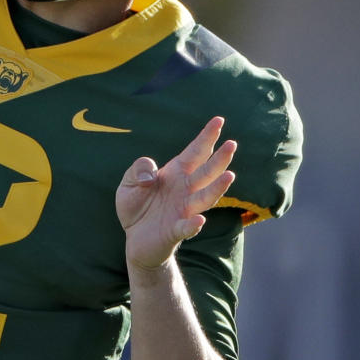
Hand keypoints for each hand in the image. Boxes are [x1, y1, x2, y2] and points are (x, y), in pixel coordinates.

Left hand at [116, 116, 236, 271]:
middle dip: (219, 159)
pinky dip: (193, 224)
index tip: (219, 120)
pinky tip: (199, 220)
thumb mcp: (128, 182)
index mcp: (176, 173)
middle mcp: (186, 190)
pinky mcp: (175, 231)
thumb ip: (138, 169)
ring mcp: (183, 210)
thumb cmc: (136, 206)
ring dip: (217, 188)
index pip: (195, 152)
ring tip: (229, 176)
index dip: (207, 137)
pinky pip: (186, 227)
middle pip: (206, 172)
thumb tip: (150, 177)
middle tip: (232, 144)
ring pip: (205, 198)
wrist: (135, 239)